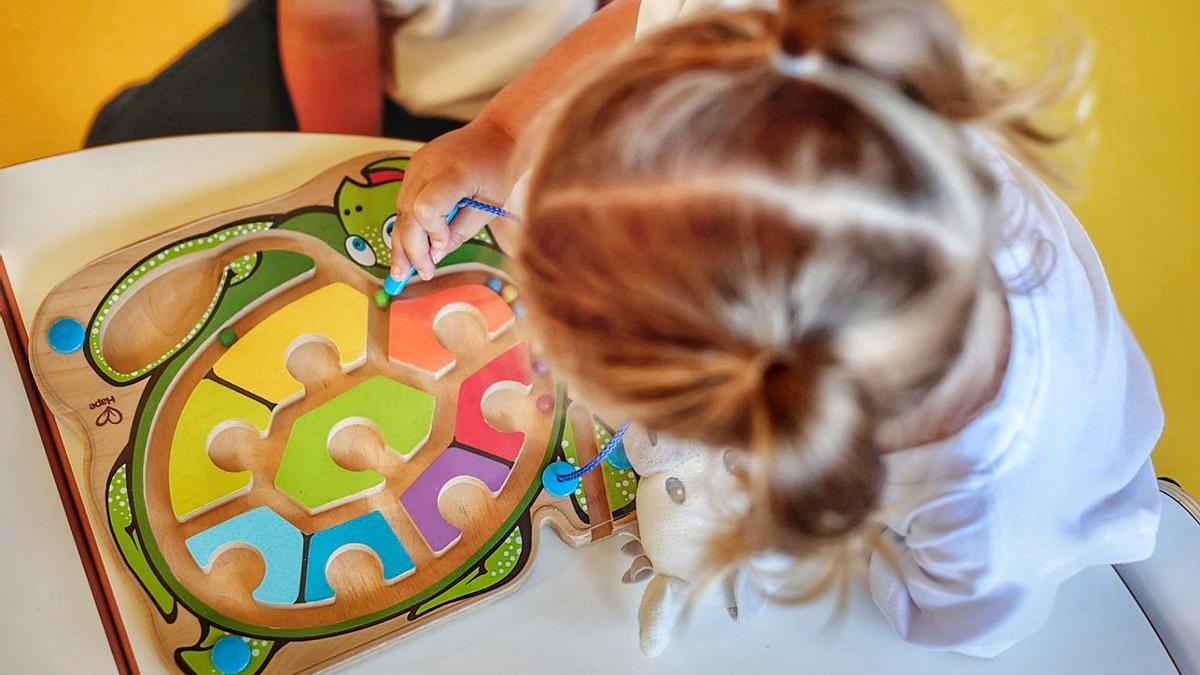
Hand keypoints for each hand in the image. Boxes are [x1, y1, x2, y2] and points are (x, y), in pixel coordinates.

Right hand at [391, 117, 515, 280]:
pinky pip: (404, 199)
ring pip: (400, 208)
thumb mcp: (489, 207)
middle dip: (408, 248)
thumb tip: (435, 255)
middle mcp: (428, 166)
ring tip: (400, 270)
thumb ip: (461, 231)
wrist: (496, 134)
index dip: (431, 233)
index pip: (426, 208)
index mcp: (453, 174)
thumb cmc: (498, 171)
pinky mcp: (413, 166)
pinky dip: (407, 223)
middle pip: (407, 213)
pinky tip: (410, 246)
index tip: (442, 249)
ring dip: (401, 240)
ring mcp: (417, 164)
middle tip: (406, 277)